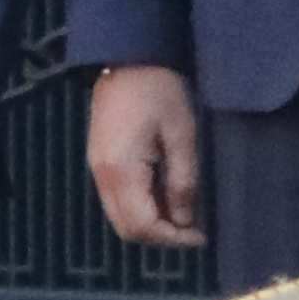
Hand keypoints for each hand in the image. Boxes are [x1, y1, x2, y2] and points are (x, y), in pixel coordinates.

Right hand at [84, 66, 203, 248]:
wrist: (127, 61)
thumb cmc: (159, 92)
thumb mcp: (181, 136)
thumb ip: (182, 182)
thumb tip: (184, 220)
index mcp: (122, 171)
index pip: (142, 225)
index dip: (172, 238)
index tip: (200, 237)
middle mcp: (102, 177)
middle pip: (127, 229)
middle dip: (160, 238)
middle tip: (193, 232)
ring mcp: (97, 170)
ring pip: (121, 218)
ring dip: (151, 225)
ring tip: (183, 216)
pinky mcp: (101, 163)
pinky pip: (118, 201)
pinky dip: (141, 209)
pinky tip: (165, 199)